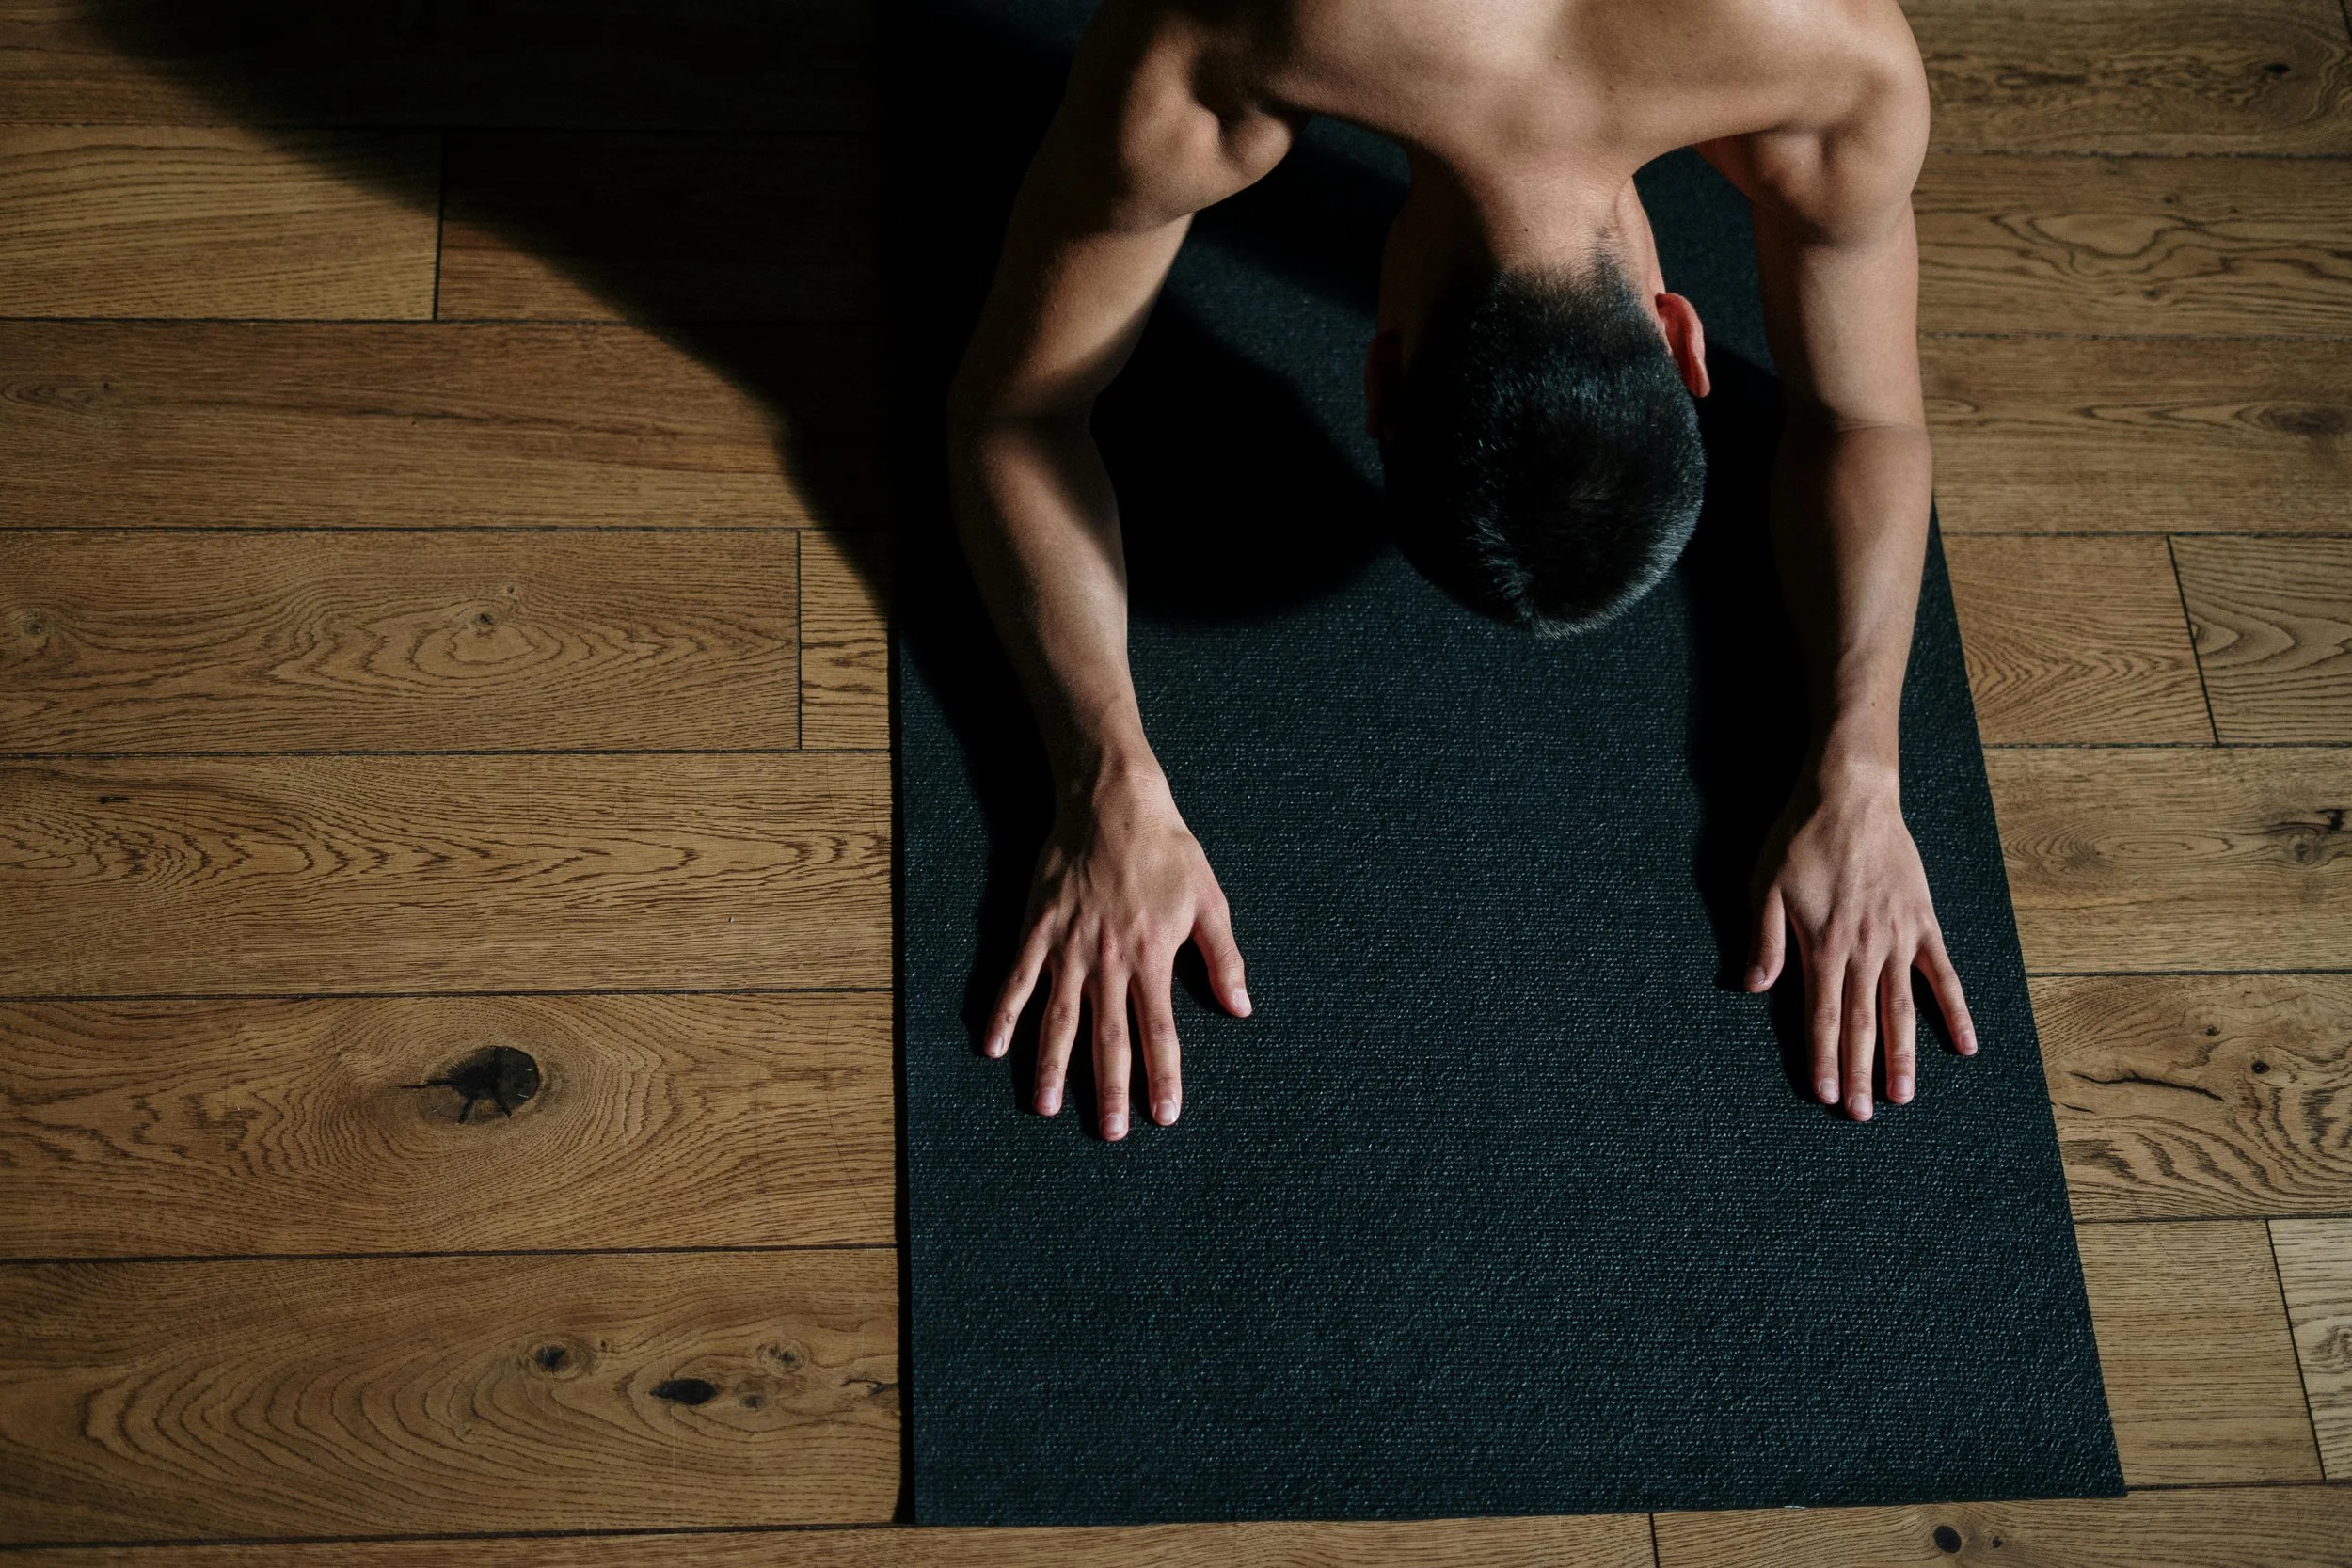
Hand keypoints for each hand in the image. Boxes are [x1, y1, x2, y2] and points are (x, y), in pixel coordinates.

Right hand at [984, 762, 1250, 1138]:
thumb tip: (1241, 1008)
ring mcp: (1067, 947)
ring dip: (1051, 1066)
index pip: (1158, 1031)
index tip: (1163, 1115)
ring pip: (1058, 1018)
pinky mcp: (1036, 929)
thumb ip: (1223, 959)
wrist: (1112, 802)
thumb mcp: (1208, 901)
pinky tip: (992, 1047)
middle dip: (1109, 1089)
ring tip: (1045, 1107)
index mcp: (1151, 957)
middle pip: (1107, 1038)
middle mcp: (1108, 961)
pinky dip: (1002, 1014)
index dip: (1162, 1076)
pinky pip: (1015, 979)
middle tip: (1109, 1134)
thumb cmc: (1166, 850)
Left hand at [1745, 762, 1975, 1119]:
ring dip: (1903, 1056)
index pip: (1821, 1017)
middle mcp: (1864, 951)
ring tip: (1904, 1097)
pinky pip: (1943, 975)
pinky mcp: (1924, 923)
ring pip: (1902, 1009)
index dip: (1824, 1059)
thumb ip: (1763, 941)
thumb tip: (1753, 989)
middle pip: (1862, 1024)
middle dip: (1861, 1072)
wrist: (1852, 795)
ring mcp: (1899, 939)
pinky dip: (1955, 1011)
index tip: (1827, 1096)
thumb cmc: (1800, 839)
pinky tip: (1964, 1047)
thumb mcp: (1765, 886)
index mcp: (1823, 946)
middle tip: (1863, 1115)